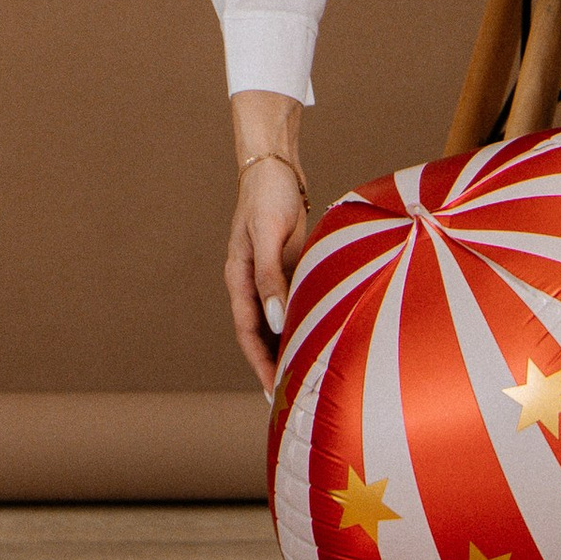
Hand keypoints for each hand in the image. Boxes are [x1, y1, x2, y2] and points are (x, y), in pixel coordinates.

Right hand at [225, 95, 308, 396]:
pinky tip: (321, 336)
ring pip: (278, 321)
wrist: (276, 163)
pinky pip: (293, 303)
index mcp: (239, 278)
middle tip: (295, 396)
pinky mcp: (287, 267)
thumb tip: (274, 320)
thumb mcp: (269, 235)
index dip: (261, 364)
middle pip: (261, 333)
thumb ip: (270, 277)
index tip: (275, 393)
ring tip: (308, 375)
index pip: (248, 333)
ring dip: (289, 345)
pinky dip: (303, 322)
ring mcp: (270, 275)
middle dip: (274, 364)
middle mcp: (252, 282)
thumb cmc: (269, 195)